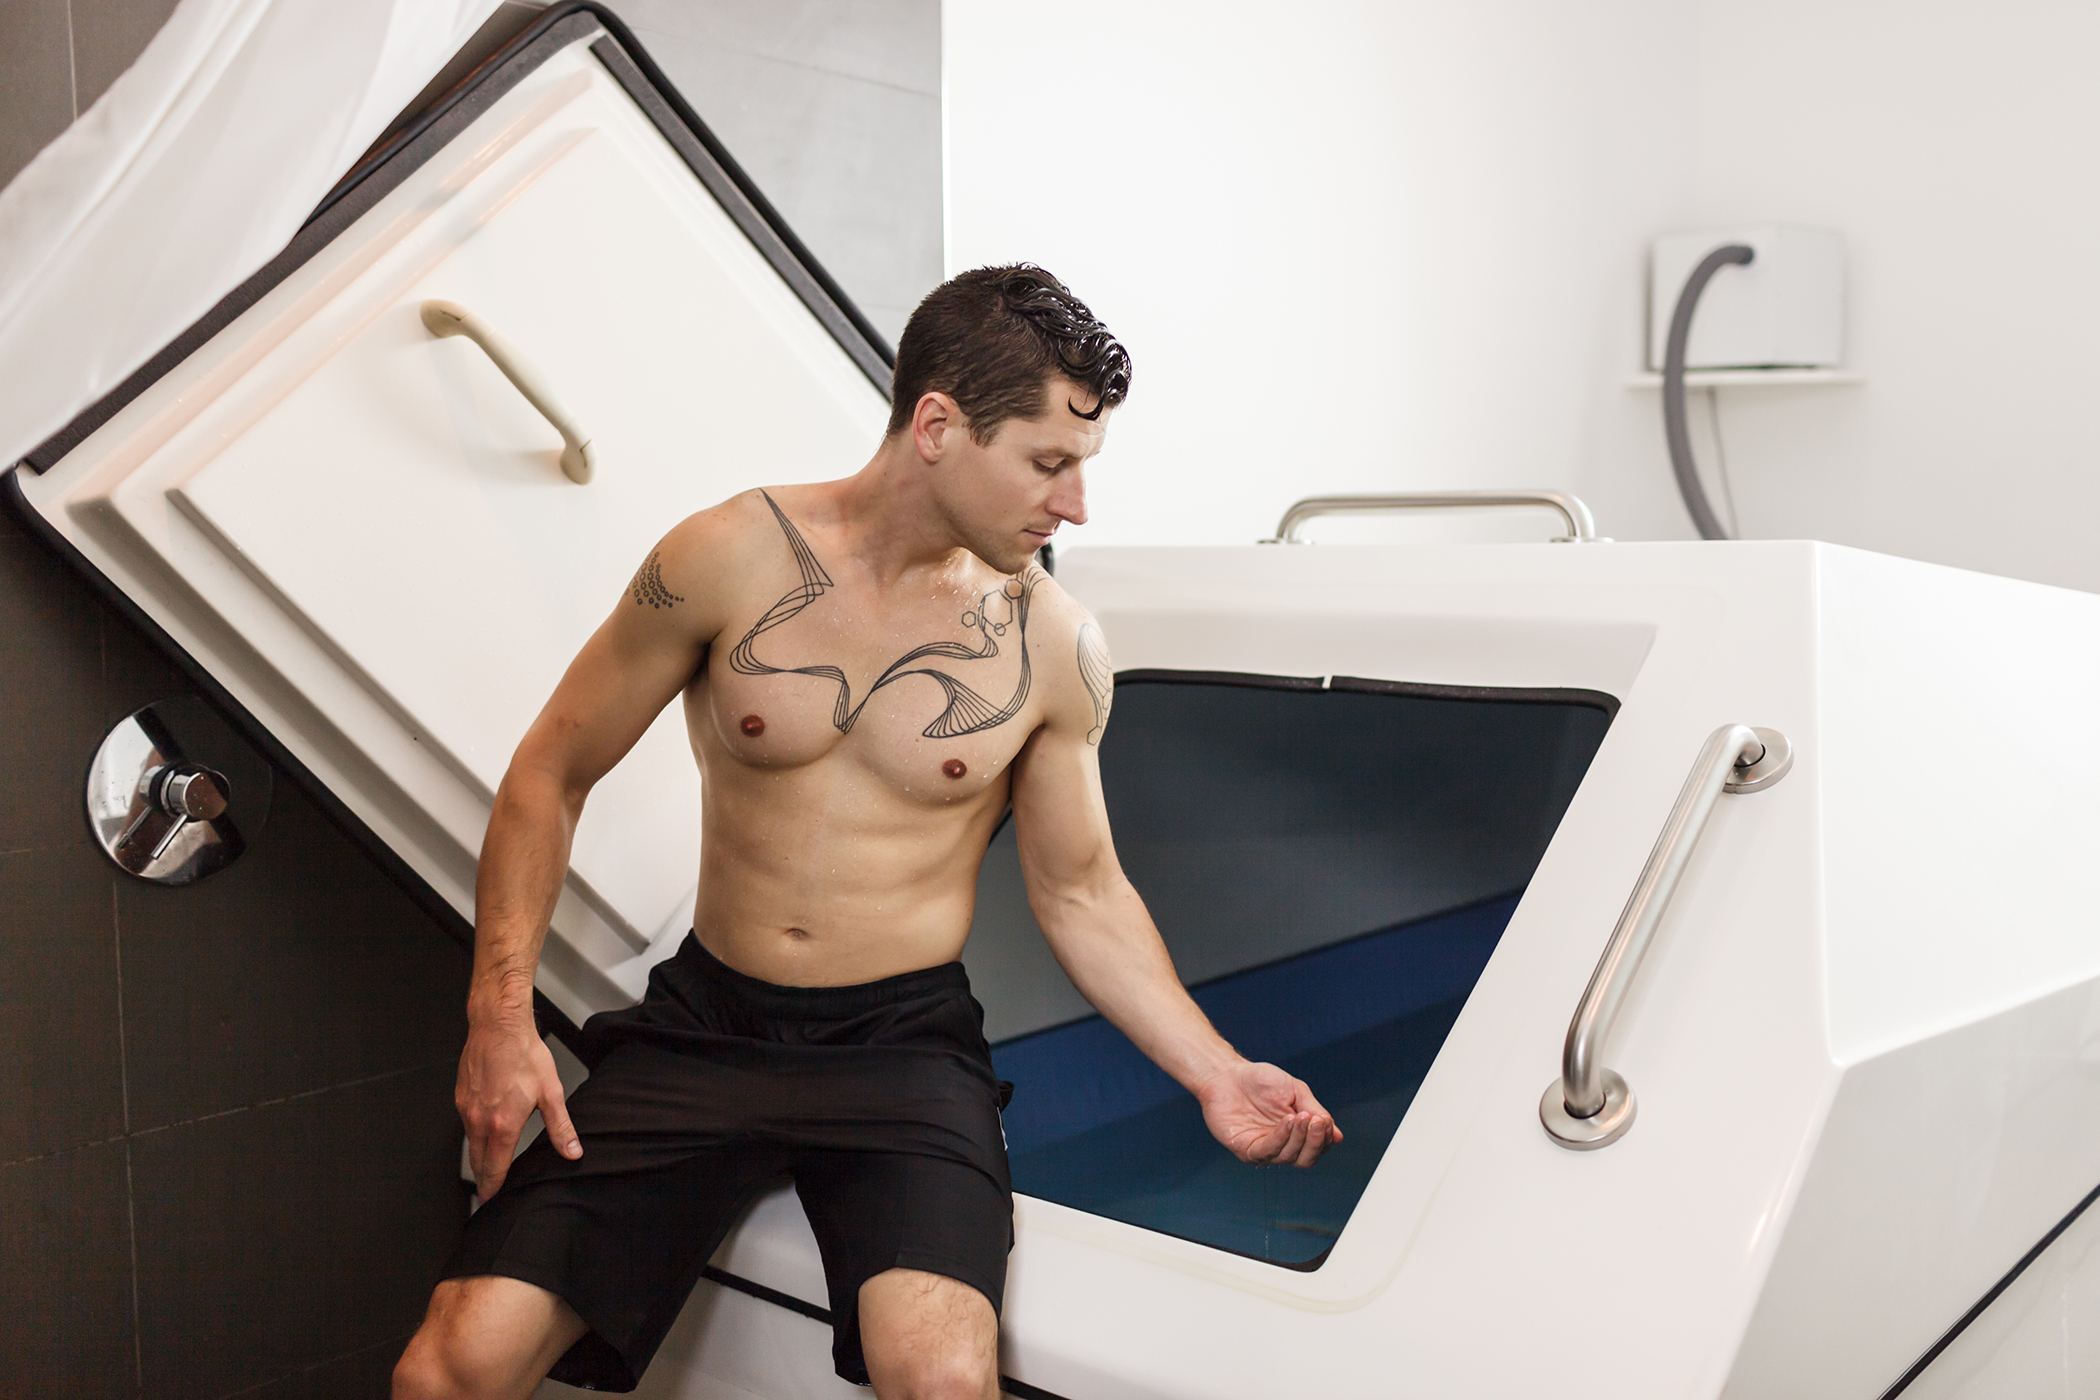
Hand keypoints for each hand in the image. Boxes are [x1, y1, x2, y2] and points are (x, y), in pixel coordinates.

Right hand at [455, 1017, 580, 1200]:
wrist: (497, 1027)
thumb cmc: (523, 1054)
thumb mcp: (551, 1092)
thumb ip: (560, 1127)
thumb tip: (572, 1151)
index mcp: (502, 1125)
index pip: (494, 1168)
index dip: (494, 1188)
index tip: (493, 1200)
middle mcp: (479, 1120)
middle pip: (477, 1162)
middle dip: (483, 1179)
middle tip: (488, 1192)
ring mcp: (466, 1109)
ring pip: (469, 1144)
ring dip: (477, 1158)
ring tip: (487, 1168)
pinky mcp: (459, 1097)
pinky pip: (465, 1125)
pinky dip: (472, 1135)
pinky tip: (483, 1133)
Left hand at [1197, 1060, 1341, 1166]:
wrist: (1228, 1074)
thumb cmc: (1260, 1081)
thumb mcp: (1296, 1092)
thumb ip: (1316, 1111)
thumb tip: (1337, 1136)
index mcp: (1295, 1134)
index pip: (1317, 1147)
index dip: (1324, 1138)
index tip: (1324, 1120)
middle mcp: (1281, 1146)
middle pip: (1306, 1159)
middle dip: (1315, 1142)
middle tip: (1317, 1121)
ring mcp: (1263, 1150)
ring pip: (1289, 1157)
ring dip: (1299, 1137)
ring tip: (1301, 1116)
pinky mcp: (1245, 1149)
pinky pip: (1267, 1151)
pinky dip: (1281, 1137)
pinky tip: (1287, 1121)